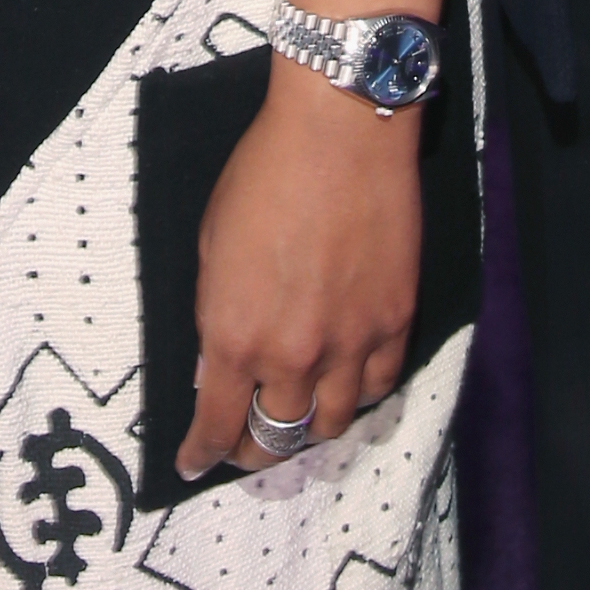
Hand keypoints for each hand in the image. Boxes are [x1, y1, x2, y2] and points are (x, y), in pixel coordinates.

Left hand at [175, 65, 423, 479]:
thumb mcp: (211, 246)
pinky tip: (347, 386)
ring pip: (331, 424)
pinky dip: (359, 394)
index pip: (216, 426)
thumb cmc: (265, 171)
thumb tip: (216, 365)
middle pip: (275, 439)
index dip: (202, 453)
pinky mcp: (395, 319)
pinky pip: (379, 385)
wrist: (339, 128)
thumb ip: (214, 315)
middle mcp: (293, 354)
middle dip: (252, 452)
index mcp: (234, 336)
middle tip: (245, 448)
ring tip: (298, 422)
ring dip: (308, 431)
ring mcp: (350, 342)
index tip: (194, 462)